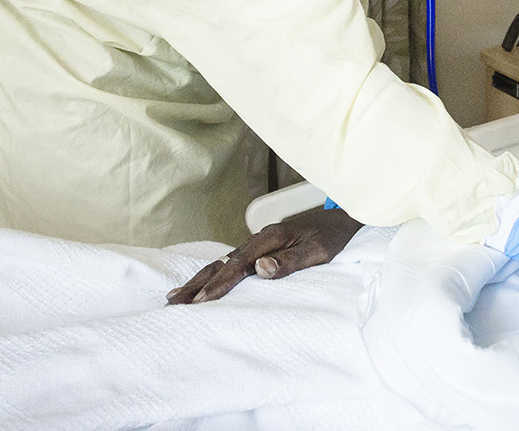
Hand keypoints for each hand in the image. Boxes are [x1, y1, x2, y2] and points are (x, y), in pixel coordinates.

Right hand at [166, 206, 362, 304]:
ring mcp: (260, 242)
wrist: (345, 217)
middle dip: (198, 282)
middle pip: (224, 261)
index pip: (239, 263)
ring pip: (225, 261)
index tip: (202, 301)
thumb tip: (260, 268)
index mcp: (272, 237)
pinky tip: (205, 282)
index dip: (220, 283)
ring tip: (178, 296)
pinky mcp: (263, 247)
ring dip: (202, 278)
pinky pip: (233, 261)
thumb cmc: (334, 235)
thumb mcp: (319, 251)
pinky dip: (216, 272)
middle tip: (173, 302)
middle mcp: (261, 238)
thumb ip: (291, 260)